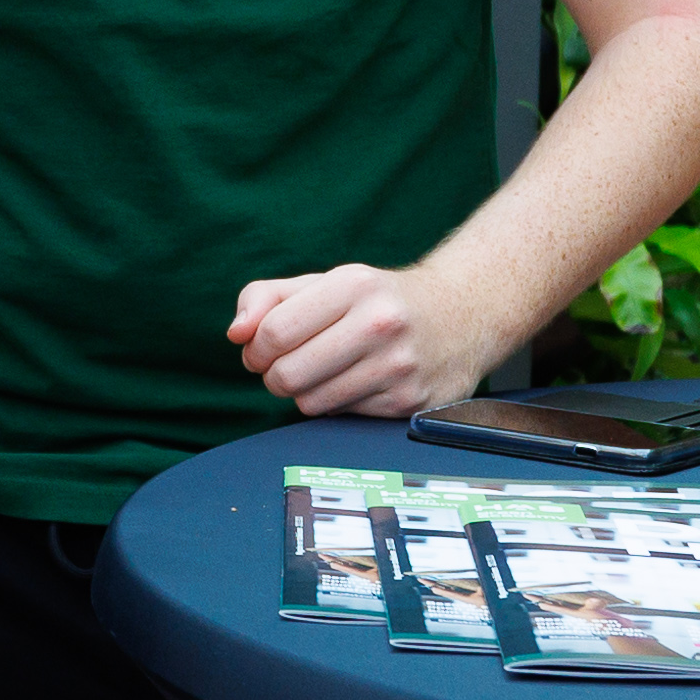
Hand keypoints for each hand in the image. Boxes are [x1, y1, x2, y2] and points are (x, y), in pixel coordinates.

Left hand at [233, 259, 481, 419]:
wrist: (463, 314)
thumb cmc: (376, 299)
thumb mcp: (325, 283)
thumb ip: (267, 298)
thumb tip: (236, 334)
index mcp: (353, 285)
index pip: (273, 333)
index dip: (255, 350)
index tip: (261, 350)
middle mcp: (380, 323)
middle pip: (287, 375)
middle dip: (274, 376)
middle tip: (285, 368)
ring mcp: (399, 366)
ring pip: (312, 403)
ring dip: (305, 394)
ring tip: (323, 374)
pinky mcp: (410, 401)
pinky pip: (344, 416)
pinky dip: (338, 404)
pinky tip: (357, 383)